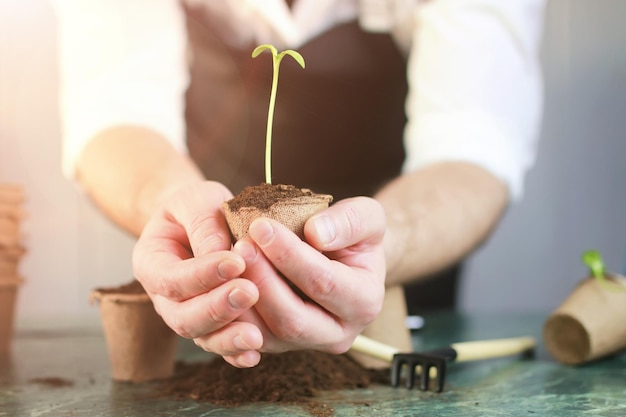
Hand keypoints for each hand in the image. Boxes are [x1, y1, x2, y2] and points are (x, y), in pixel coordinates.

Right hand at [132, 181, 263, 366]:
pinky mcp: (214, 325)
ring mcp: (189, 315)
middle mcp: (166, 297)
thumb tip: (219, 253)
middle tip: (249, 292)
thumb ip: (204, 223)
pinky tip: (254, 353)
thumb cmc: (196, 207)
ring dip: (228, 338)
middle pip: (183, 317)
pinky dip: (236, 353)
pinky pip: (221, 346)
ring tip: (255, 336)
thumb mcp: (196, 199)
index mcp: (152, 263)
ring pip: (202, 337)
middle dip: (216, 309)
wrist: (201, 221)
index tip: (235, 262)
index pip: (171, 278)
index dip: (201, 274)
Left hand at [222, 196, 386, 356]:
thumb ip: (350, 221)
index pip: (323, 283)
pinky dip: (233, 314)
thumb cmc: (353, 233)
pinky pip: (250, 339)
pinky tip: (221, 281)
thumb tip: (317, 234)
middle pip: (292, 320)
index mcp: (364, 302)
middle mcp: (339, 333)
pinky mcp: (281, 345)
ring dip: (242, 299)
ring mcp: (307, 344)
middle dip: (262, 280)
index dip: (289, 255)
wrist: (342, 254)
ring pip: (267, 335)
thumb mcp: (366, 216)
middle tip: (240, 244)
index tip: (261, 226)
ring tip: (228, 259)